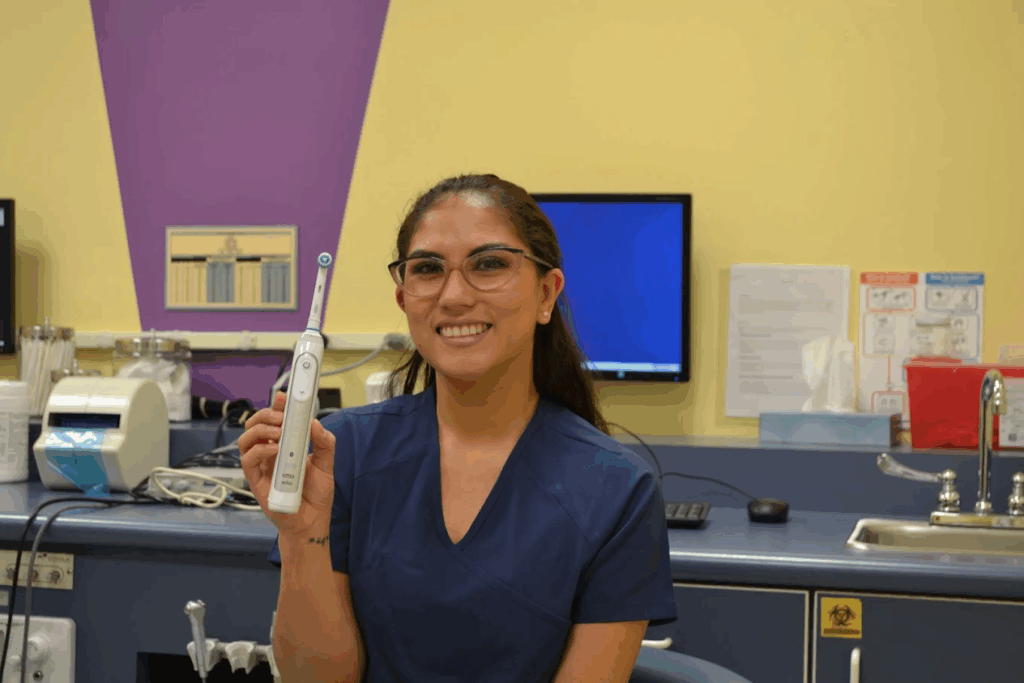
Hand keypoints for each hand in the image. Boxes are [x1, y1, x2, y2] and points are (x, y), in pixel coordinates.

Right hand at [239, 391, 335, 538]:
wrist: (312, 522)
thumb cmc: (316, 495)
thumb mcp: (326, 463)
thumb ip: (324, 442)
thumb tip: (314, 423)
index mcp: (284, 446)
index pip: (274, 421)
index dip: (275, 406)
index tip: (283, 396)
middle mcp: (269, 454)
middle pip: (255, 426)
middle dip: (266, 415)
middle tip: (282, 416)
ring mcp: (261, 467)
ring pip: (246, 440)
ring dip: (261, 430)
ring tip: (279, 432)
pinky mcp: (256, 481)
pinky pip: (248, 461)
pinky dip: (260, 451)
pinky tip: (275, 450)